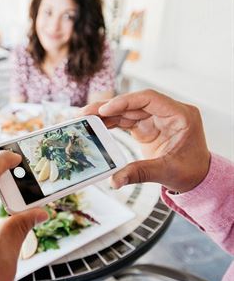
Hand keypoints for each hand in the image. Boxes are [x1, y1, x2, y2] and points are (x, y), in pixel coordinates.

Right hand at [80, 89, 209, 192]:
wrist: (196, 177)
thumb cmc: (191, 172)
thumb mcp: (167, 172)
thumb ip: (140, 173)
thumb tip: (114, 181)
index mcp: (180, 115)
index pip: (149, 99)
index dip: (125, 101)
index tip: (105, 109)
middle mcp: (166, 112)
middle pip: (132, 103)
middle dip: (108, 107)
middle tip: (85, 113)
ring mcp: (155, 118)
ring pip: (125, 110)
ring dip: (104, 114)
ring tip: (83, 118)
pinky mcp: (145, 127)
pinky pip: (124, 120)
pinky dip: (109, 123)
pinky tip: (94, 126)